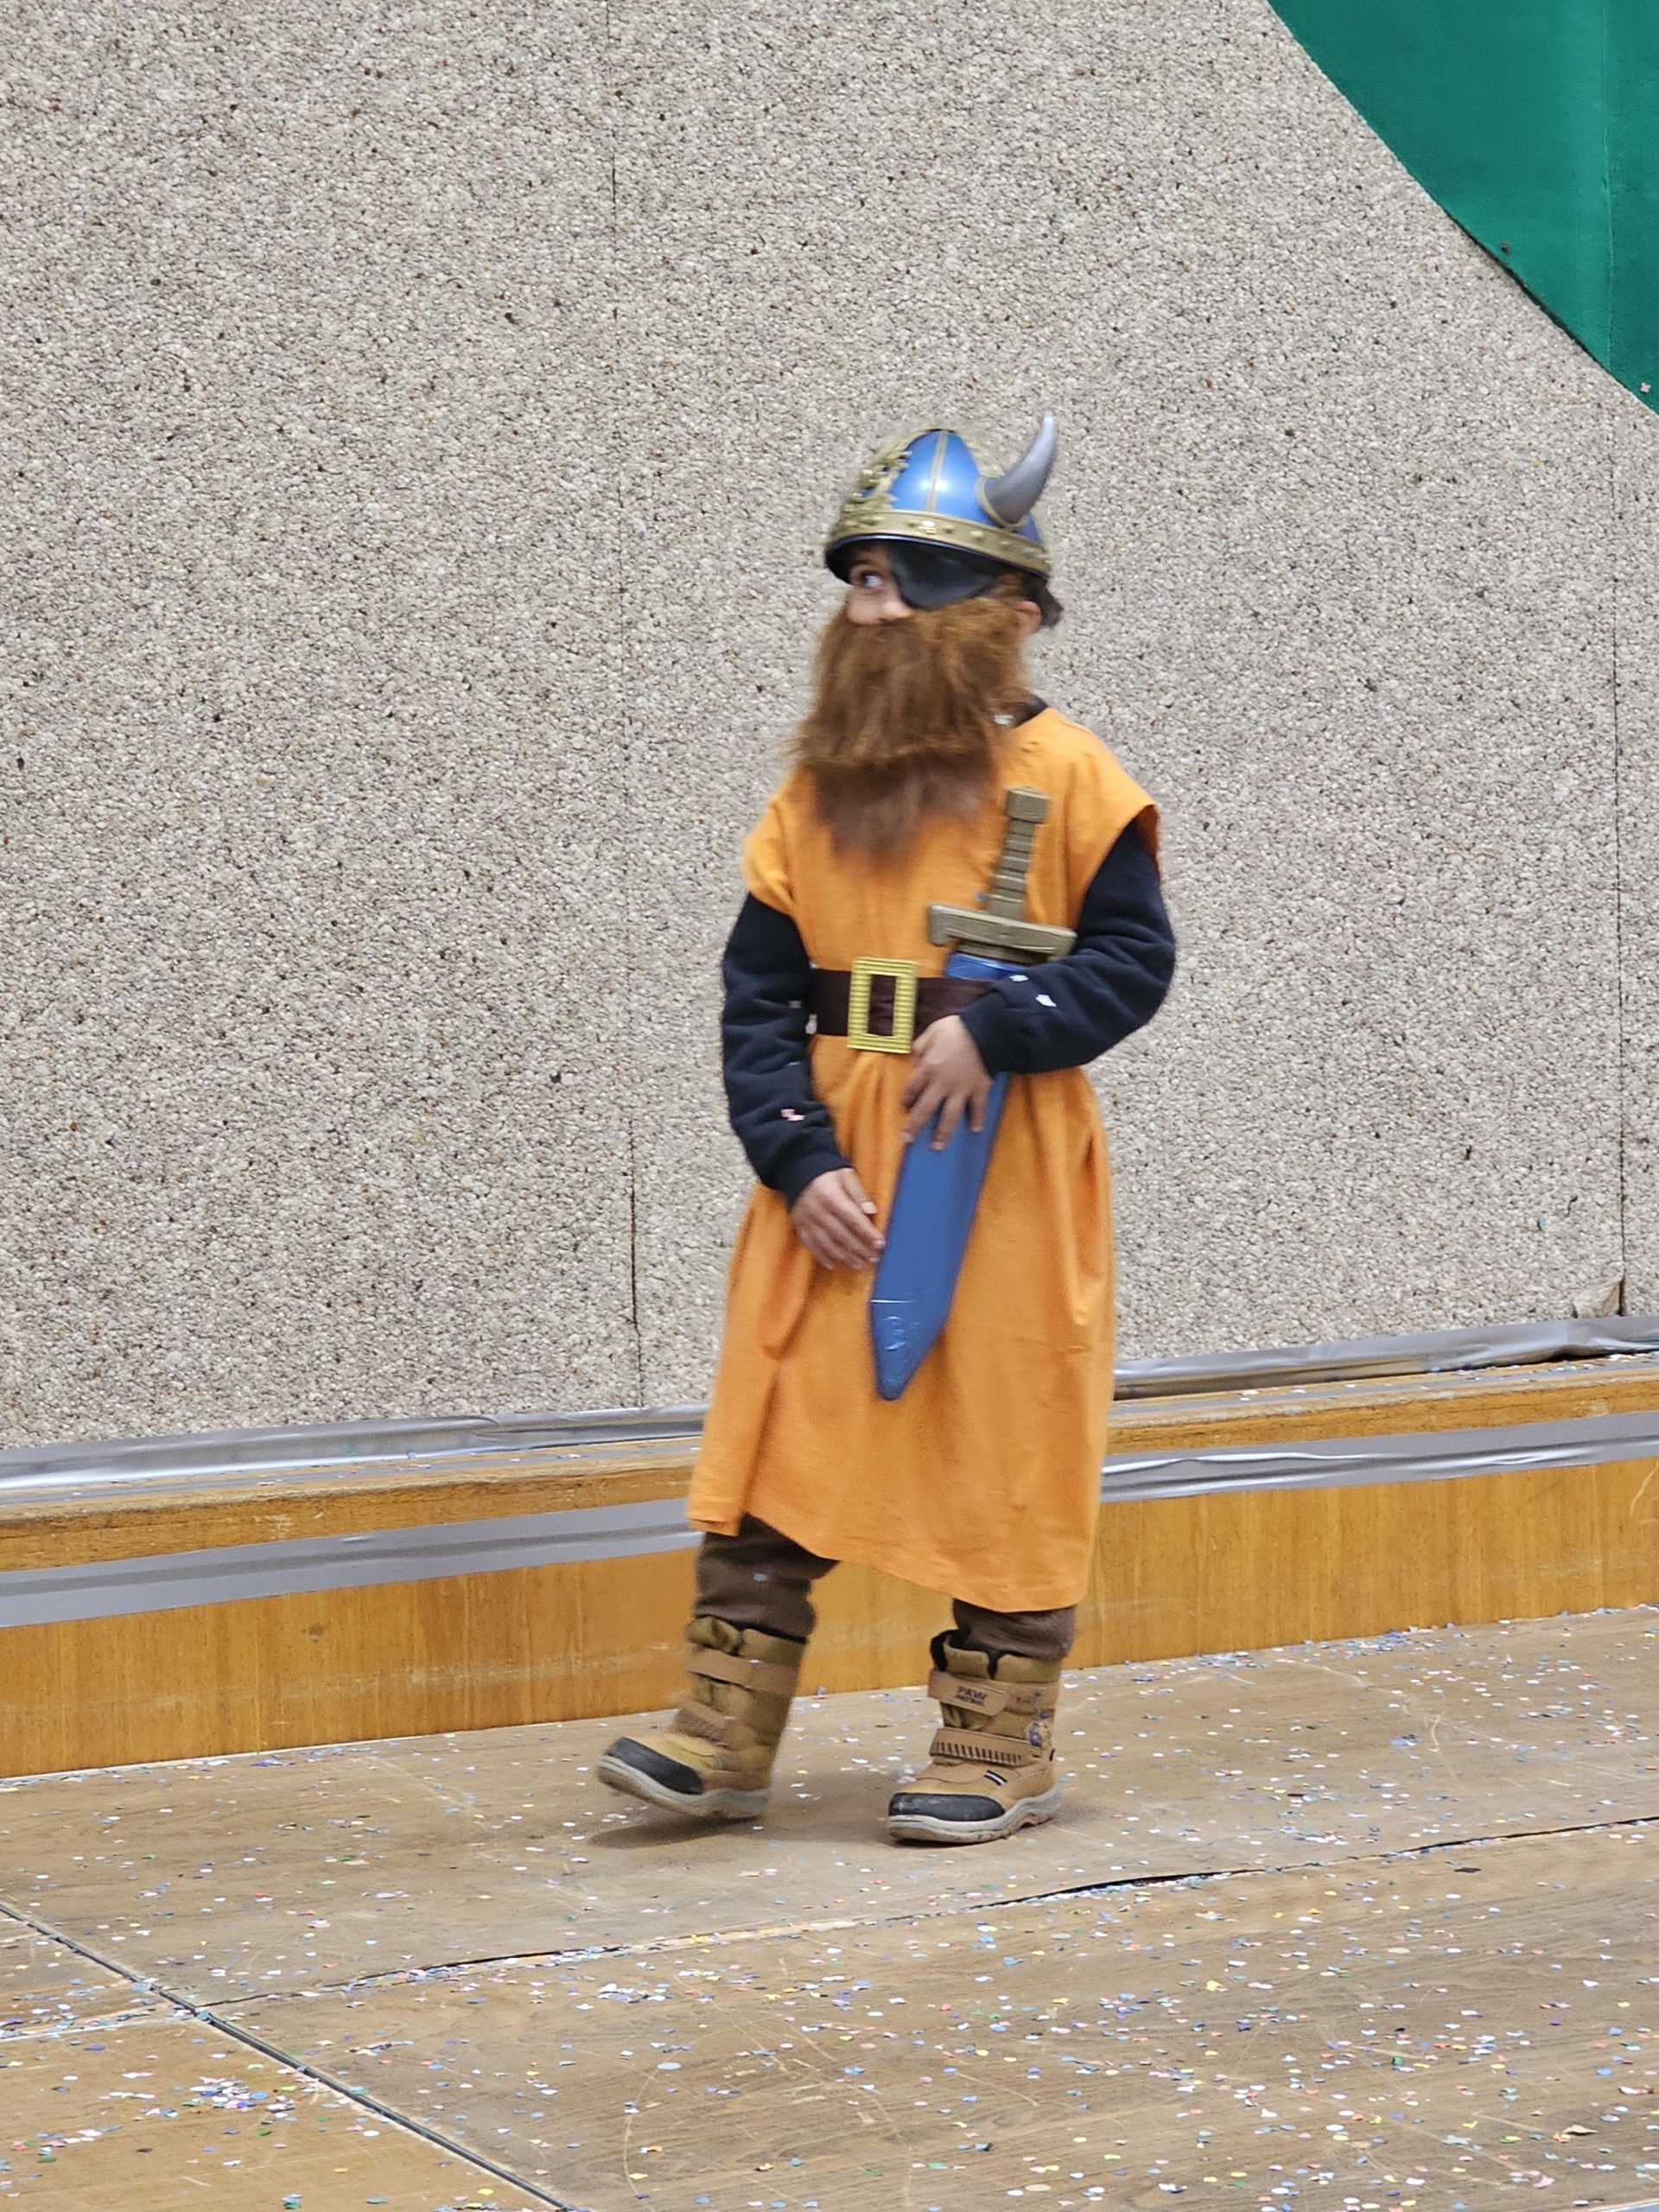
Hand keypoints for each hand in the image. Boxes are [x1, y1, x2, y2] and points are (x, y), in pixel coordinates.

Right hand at [791, 1168, 883, 1269]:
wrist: (798, 1170)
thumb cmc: (827, 1174)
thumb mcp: (846, 1175)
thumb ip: (859, 1193)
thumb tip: (871, 1211)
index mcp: (832, 1197)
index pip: (853, 1219)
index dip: (868, 1233)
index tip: (880, 1244)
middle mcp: (818, 1212)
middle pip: (842, 1236)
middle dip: (860, 1249)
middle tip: (874, 1258)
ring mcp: (807, 1222)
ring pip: (827, 1244)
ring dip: (844, 1257)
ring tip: (859, 1265)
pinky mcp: (800, 1227)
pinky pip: (811, 1246)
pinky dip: (823, 1257)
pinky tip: (834, 1264)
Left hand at [901, 1014, 991, 1149]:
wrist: (987, 1030)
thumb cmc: (958, 1029)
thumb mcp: (932, 1031)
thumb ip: (920, 1046)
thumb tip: (914, 1059)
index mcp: (928, 1068)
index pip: (912, 1088)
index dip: (906, 1098)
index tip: (904, 1107)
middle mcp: (942, 1083)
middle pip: (925, 1109)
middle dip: (915, 1125)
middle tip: (907, 1139)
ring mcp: (961, 1089)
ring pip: (949, 1116)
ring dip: (943, 1133)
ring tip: (937, 1147)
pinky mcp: (979, 1090)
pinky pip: (978, 1108)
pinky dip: (978, 1118)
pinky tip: (975, 1129)